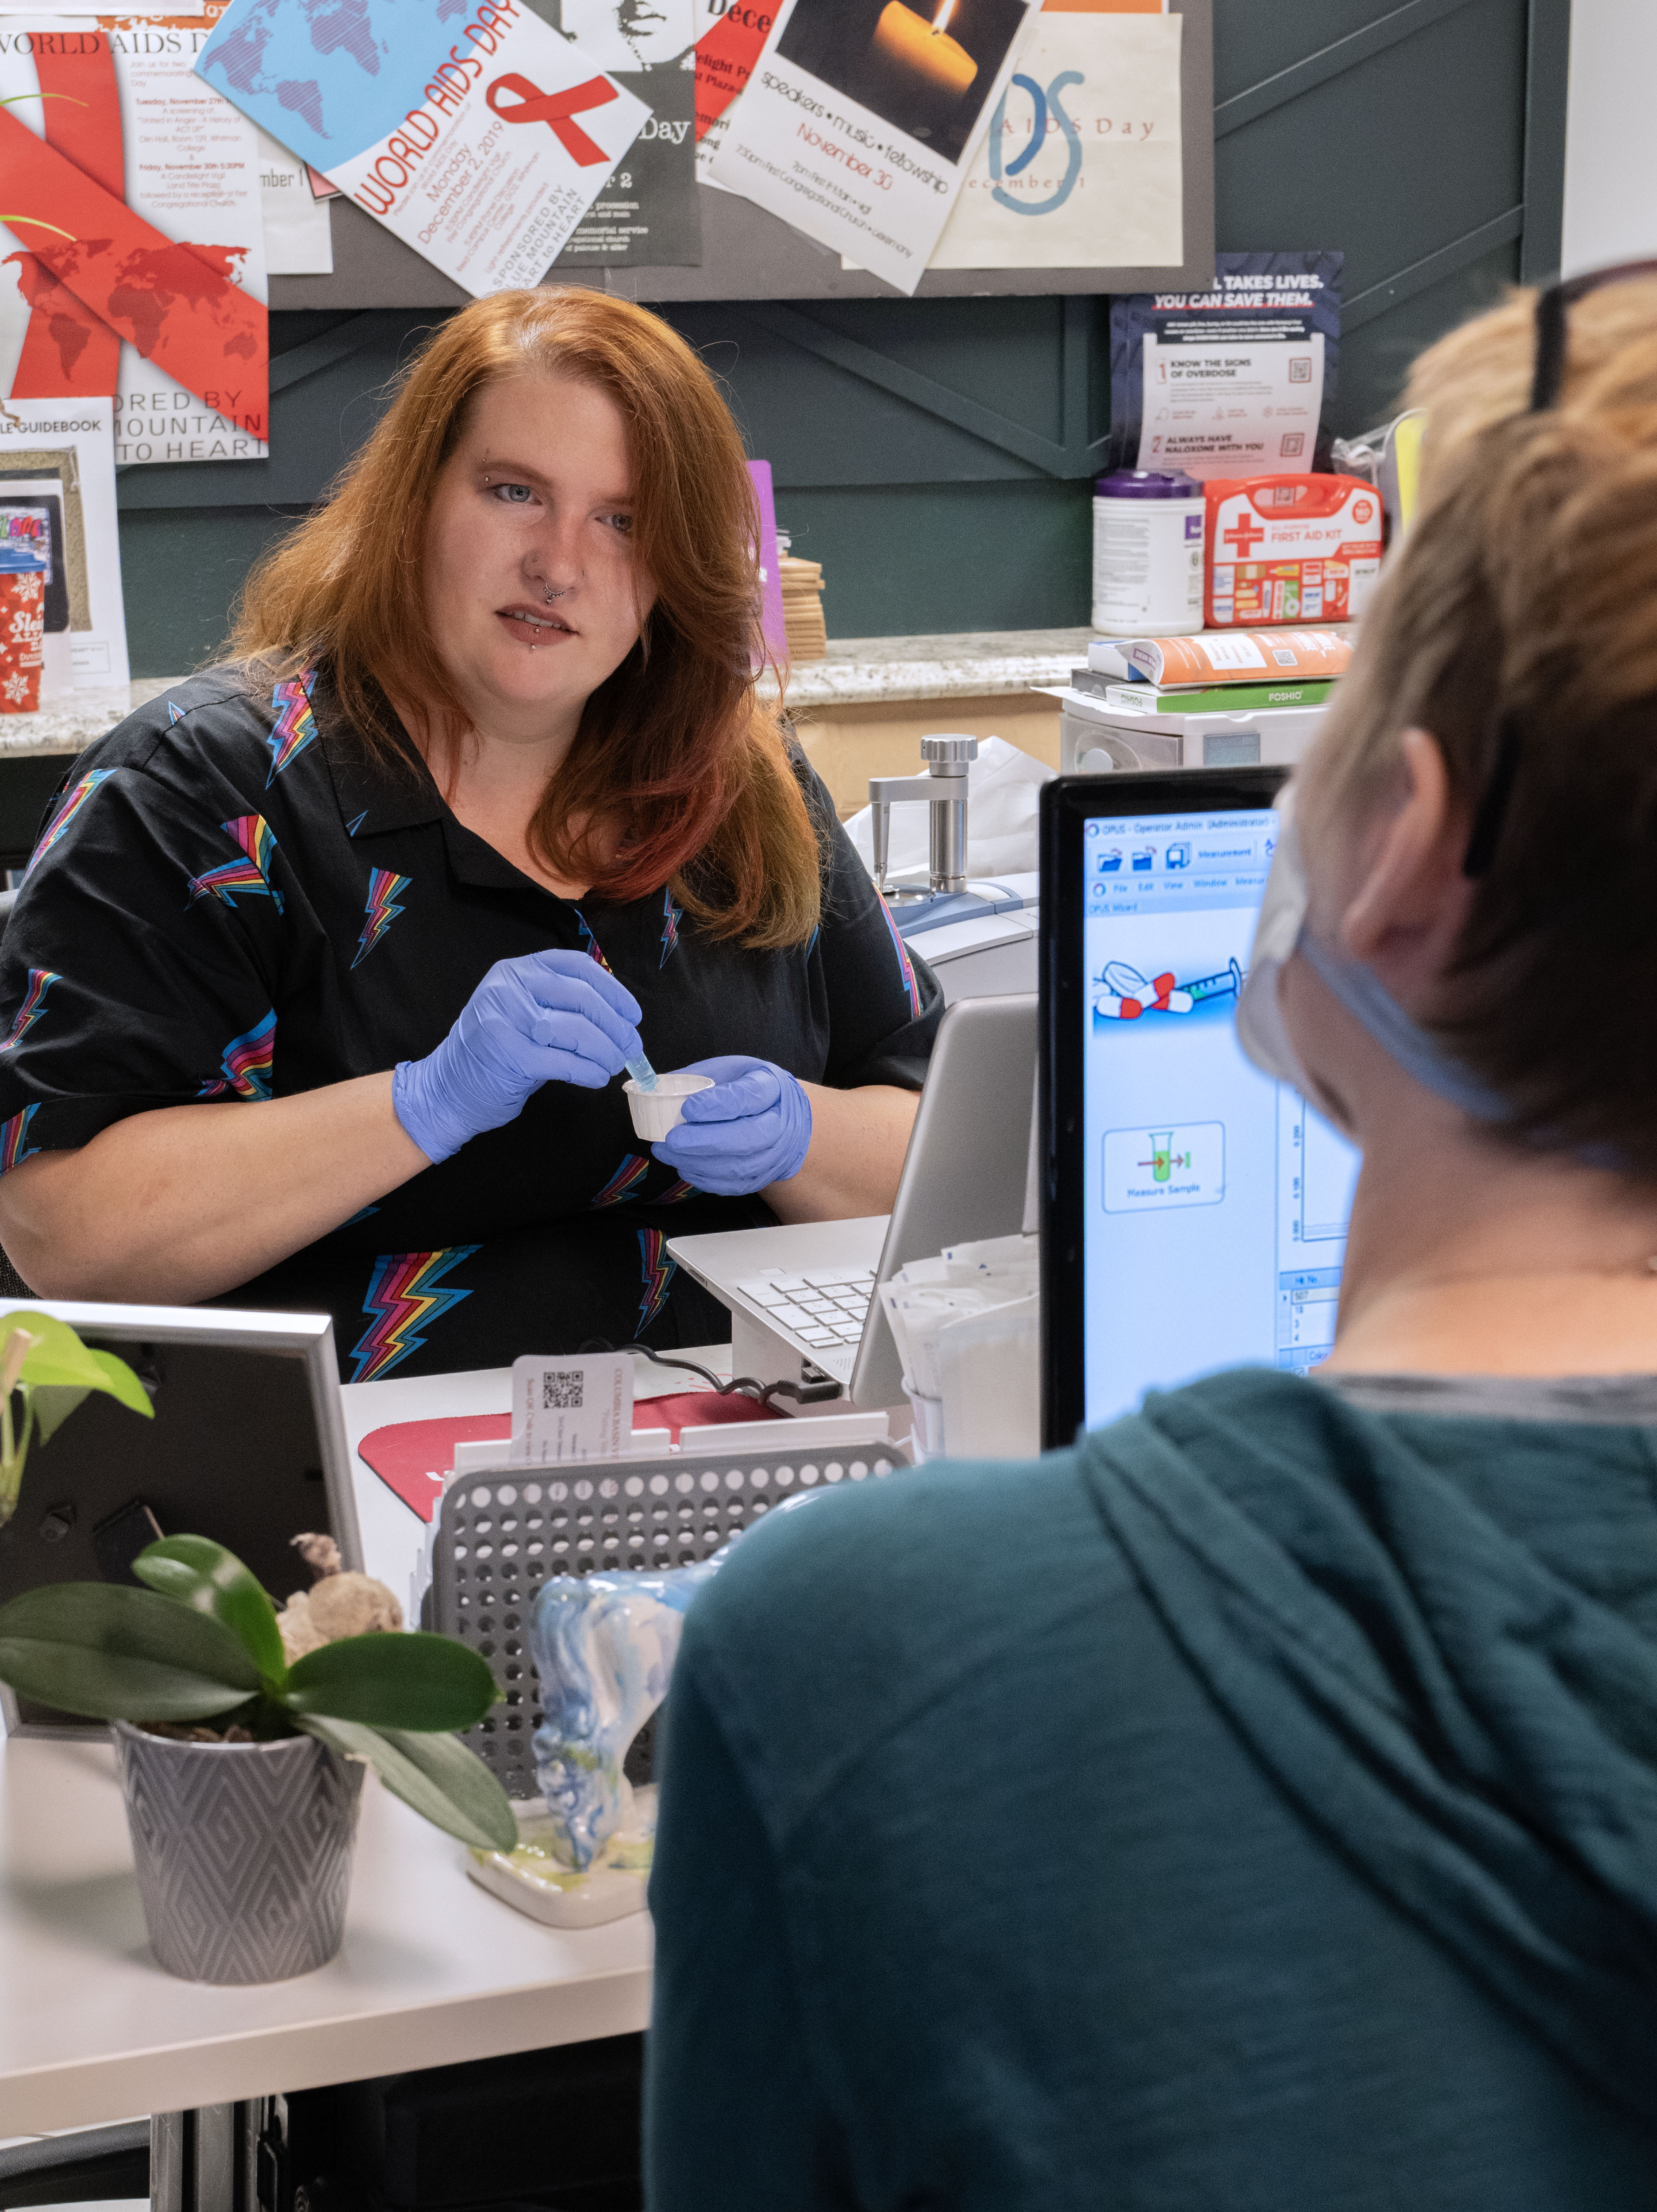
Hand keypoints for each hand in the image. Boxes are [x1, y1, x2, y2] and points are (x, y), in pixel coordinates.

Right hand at [394, 950, 641, 1164]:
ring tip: (615, 1065)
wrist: (447, 1089)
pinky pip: (564, 1061)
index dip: (614, 990)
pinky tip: (597, 1078)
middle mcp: (508, 987)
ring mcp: (505, 1019)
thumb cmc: (496, 1053)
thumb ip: (561, 1004)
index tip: (633, 1014)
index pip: (577, 966)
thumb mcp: (524, 1013)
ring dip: (606, 1051)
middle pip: (582, 997)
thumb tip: (619, 1017)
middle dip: (616, 1026)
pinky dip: (589, 1071)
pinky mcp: (508, 1055)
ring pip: (577, 1030)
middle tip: (631, 1047)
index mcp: (517, 970)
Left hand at [654, 1055, 811, 1195]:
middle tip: (671, 1140)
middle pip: (747, 1138)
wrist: (784, 1118)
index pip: (748, 1097)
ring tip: (667, 1153)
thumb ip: (698, 1078)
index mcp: (770, 1088)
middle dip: (705, 1142)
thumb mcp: (729, 1070)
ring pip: (739, 1166)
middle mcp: (780, 1123)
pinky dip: (706, 1179)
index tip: (687, 1109)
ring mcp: (774, 1154)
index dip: (717, 1106)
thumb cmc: (748, 1088)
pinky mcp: (763, 1176)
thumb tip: (655, 1089)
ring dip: (698, 1163)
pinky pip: (734, 1185)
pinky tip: (684, 1167)